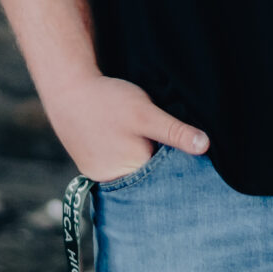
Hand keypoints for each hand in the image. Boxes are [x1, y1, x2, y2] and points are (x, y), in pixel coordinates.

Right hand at [43, 72, 209, 182]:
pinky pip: (118, 166)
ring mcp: (101, 176)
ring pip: (134, 171)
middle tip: (162, 135)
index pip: (166, 176)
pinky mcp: (92, 167)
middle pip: (150, 176)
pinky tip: (127, 139)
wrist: (68, 91)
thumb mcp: (145, 113)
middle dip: (161, 160)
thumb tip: (204, 146)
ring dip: (144, 157)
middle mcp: (115, 181)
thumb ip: (174, 132)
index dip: (180, 161)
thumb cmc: (107, 101)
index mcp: (131, 172)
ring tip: (142, 136)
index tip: (190, 147)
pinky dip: (127, 155)